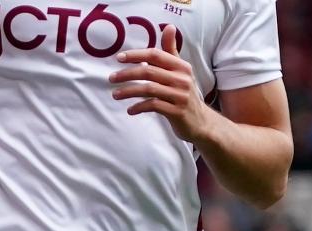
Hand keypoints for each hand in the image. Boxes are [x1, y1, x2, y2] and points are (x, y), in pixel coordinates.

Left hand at [110, 25, 213, 142]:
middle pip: (149, 71)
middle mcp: (182, 79)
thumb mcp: (180, 71)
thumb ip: (171, 51)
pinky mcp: (177, 112)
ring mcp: (180, 96)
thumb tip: (168, 27)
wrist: (200, 122)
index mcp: (182, 66)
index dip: (136, 54)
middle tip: (111, 78)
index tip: (119, 58)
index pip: (155, 55)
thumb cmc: (184, 94)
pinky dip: (139, 107)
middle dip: (127, 74)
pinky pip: (153, 106)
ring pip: (148, 89)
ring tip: (115, 94)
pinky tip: (130, 110)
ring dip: (128, 91)